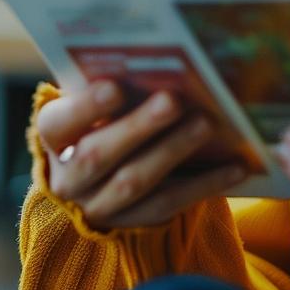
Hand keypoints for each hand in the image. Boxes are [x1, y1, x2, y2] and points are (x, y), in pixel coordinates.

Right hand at [35, 81, 246, 228]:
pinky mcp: (132, 224)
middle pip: (99, 155)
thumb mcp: (92, 108)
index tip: (116, 87)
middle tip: (173, 100)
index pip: (59, 124)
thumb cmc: (100, 124)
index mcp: (54, 138)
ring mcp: (98, 206)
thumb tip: (157, 64)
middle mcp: (67, 178)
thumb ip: (111, 90)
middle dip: (138, 127)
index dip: (86, 107)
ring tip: (206, 124)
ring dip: (172, 150)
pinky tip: (235, 167)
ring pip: (134, 182)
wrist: (93, 185)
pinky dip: (204, 184)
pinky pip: (169, 204)